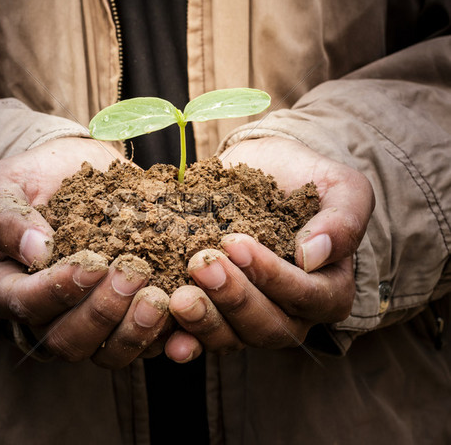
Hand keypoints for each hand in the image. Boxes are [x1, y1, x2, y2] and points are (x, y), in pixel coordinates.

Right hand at [0, 137, 169, 367]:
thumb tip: (34, 249)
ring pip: (105, 352)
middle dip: (101, 312)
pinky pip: (142, 343)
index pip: (26, 304)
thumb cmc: (36, 176)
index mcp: (9, 287)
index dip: (58, 291)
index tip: (92, 264)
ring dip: (133, 331)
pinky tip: (181, 311)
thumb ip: (6, 216)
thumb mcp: (4, 184)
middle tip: (133, 274)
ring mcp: (87, 321)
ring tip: (158, 298)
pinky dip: (163, 335)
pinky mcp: (123, 319)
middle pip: (66, 340)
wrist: (79, 171)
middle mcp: (47, 315)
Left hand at [165, 136, 374, 361]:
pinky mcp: (218, 313)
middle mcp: (292, 313)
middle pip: (268, 326)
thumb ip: (343, 220)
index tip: (236, 243)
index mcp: (328, 290)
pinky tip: (169, 339)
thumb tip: (312, 256)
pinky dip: (186, 340)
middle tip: (202, 264)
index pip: (306, 296)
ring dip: (206, 321)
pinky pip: (203, 338)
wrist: (261, 172)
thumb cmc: (304, 179)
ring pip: (234, 338)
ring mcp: (251, 317)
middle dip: (234, 298)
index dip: (271, 276)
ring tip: (180, 298)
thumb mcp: (341, 188)